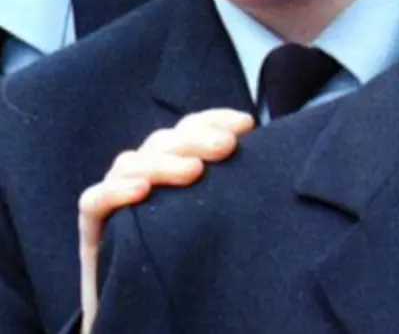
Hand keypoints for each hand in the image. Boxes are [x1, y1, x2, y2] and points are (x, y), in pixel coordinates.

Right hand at [79, 109, 254, 333]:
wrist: (143, 315)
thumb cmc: (186, 260)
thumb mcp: (212, 220)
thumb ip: (230, 191)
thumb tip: (270, 162)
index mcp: (172, 165)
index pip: (190, 129)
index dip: (214, 119)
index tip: (246, 125)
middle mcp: (143, 173)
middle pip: (164, 142)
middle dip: (196, 139)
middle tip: (226, 147)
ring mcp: (115, 197)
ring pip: (130, 162)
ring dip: (163, 163)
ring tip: (194, 171)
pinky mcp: (92, 227)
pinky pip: (94, 201)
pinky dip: (115, 191)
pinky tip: (140, 191)